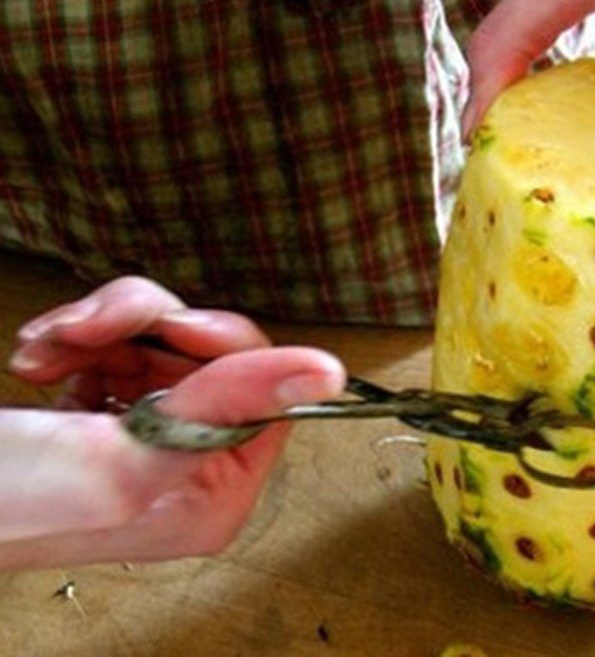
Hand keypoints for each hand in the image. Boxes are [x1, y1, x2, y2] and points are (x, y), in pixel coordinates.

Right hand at [1, 277, 344, 568]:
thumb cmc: (5, 503)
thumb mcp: (125, 458)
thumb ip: (230, 405)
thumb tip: (328, 374)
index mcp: (216, 492)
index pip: (266, 390)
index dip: (220, 345)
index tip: (172, 328)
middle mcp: (192, 465)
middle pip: (211, 354)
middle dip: (144, 327)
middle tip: (90, 330)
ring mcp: (149, 434)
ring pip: (163, 337)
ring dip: (104, 326)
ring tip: (54, 345)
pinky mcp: (108, 410)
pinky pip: (122, 342)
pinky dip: (81, 336)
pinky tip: (45, 356)